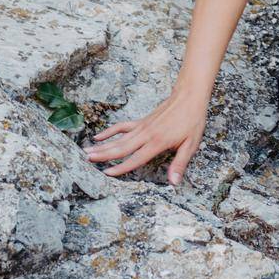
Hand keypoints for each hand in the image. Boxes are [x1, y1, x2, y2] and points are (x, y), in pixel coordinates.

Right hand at [81, 88, 208, 185]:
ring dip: (102, 145)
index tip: (107, 174)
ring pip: (118, 138)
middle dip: (103, 155)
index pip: (136, 158)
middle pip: (121, 147)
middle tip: (86, 160)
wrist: (189, 96)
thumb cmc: (192, 121)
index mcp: (157, 142)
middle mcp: (146, 134)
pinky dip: (110, 131)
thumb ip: (180, 163)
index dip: (121, 167)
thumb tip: (174, 182)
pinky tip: (98, 136)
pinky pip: (122, 127)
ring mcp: (142, 126)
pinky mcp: (141, 121)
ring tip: (86, 151)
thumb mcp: (191, 144)